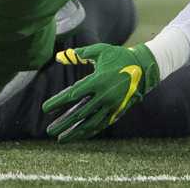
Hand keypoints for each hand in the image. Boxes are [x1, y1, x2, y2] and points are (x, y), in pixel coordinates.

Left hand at [42, 43, 159, 142]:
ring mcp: (112, 105)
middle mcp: (104, 96)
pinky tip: (79, 135)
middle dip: (63, 123)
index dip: (58, 102)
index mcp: (98, 80)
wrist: (145, 67)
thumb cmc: (119, 56)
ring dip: (75, 132)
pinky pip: (101, 124)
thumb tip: (58, 57)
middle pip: (79, 114)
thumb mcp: (100, 51)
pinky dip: (89, 131)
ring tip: (61, 139)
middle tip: (49, 131)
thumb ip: (78, 54)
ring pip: (90, 123)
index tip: (45, 109)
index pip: (73, 94)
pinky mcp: (118, 111)